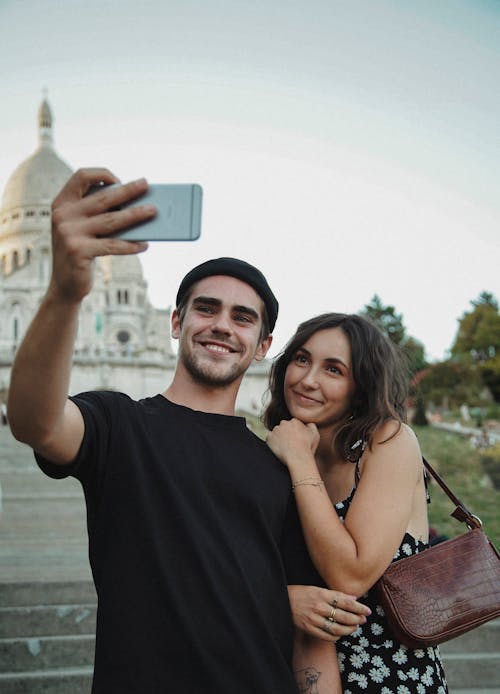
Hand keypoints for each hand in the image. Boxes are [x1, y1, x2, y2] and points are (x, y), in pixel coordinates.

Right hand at [49, 168, 156, 302]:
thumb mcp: (82, 228)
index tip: (119, 179)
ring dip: (136, 215)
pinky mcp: (79, 251)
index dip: (101, 174)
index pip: (81, 176)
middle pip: (102, 197)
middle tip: (146, 185)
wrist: (64, 285)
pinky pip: (112, 245)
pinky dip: (131, 245)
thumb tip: (133, 203)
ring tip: (153, 211)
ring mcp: (69, 233)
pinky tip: (145, 244)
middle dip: (128, 190)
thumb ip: (97, 214)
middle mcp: (63, 215)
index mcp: (62, 204)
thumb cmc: (80, 252)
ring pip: (111, 220)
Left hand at [266, 418, 318, 470]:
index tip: (296, 439)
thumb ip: (312, 426)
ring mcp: (276, 430)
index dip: (294, 432)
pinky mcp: (269, 437)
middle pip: (284, 426)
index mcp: (295, 421)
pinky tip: (279, 448)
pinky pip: (269, 438)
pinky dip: (272, 442)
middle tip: (290, 443)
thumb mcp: (315, 435)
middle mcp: (284, 423)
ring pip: (276, 432)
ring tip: (285, 447)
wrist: (297, 457)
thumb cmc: (307, 448)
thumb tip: (308, 424)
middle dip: (286, 433)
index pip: (292, 424)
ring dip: (279, 437)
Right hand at [288, 585, 370, 641]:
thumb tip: (354, 597)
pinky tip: (341, 633)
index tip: (367, 610)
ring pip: (337, 628)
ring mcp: (313, 619)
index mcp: (322, 594)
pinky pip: (327, 636)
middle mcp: (319, 606)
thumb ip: (336, 594)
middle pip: (343, 616)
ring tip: (355, 627)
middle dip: (357, 619)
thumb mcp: (318, 588)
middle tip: (363, 619)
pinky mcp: (308, 628)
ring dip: (349, 629)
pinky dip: (337, 636)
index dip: (358, 607)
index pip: (345, 601)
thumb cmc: (301, 593)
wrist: (282, 600)